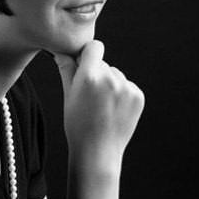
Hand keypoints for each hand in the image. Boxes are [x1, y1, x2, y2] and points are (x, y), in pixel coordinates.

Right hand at [52, 40, 144, 173]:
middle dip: (97, 73)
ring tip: (102, 105)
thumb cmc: (77, 123)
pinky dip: (121, 94)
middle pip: (104, 63)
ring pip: (116, 75)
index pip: (94, 47)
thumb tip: (61, 51)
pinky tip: (113, 109)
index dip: (88, 54)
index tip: (84, 63)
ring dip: (110, 83)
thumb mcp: (68, 94)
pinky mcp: (138, 96)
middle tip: (90, 96)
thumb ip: (67, 68)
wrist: (97, 152)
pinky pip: (127, 85)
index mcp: (89, 76)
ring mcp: (126, 88)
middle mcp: (110, 79)